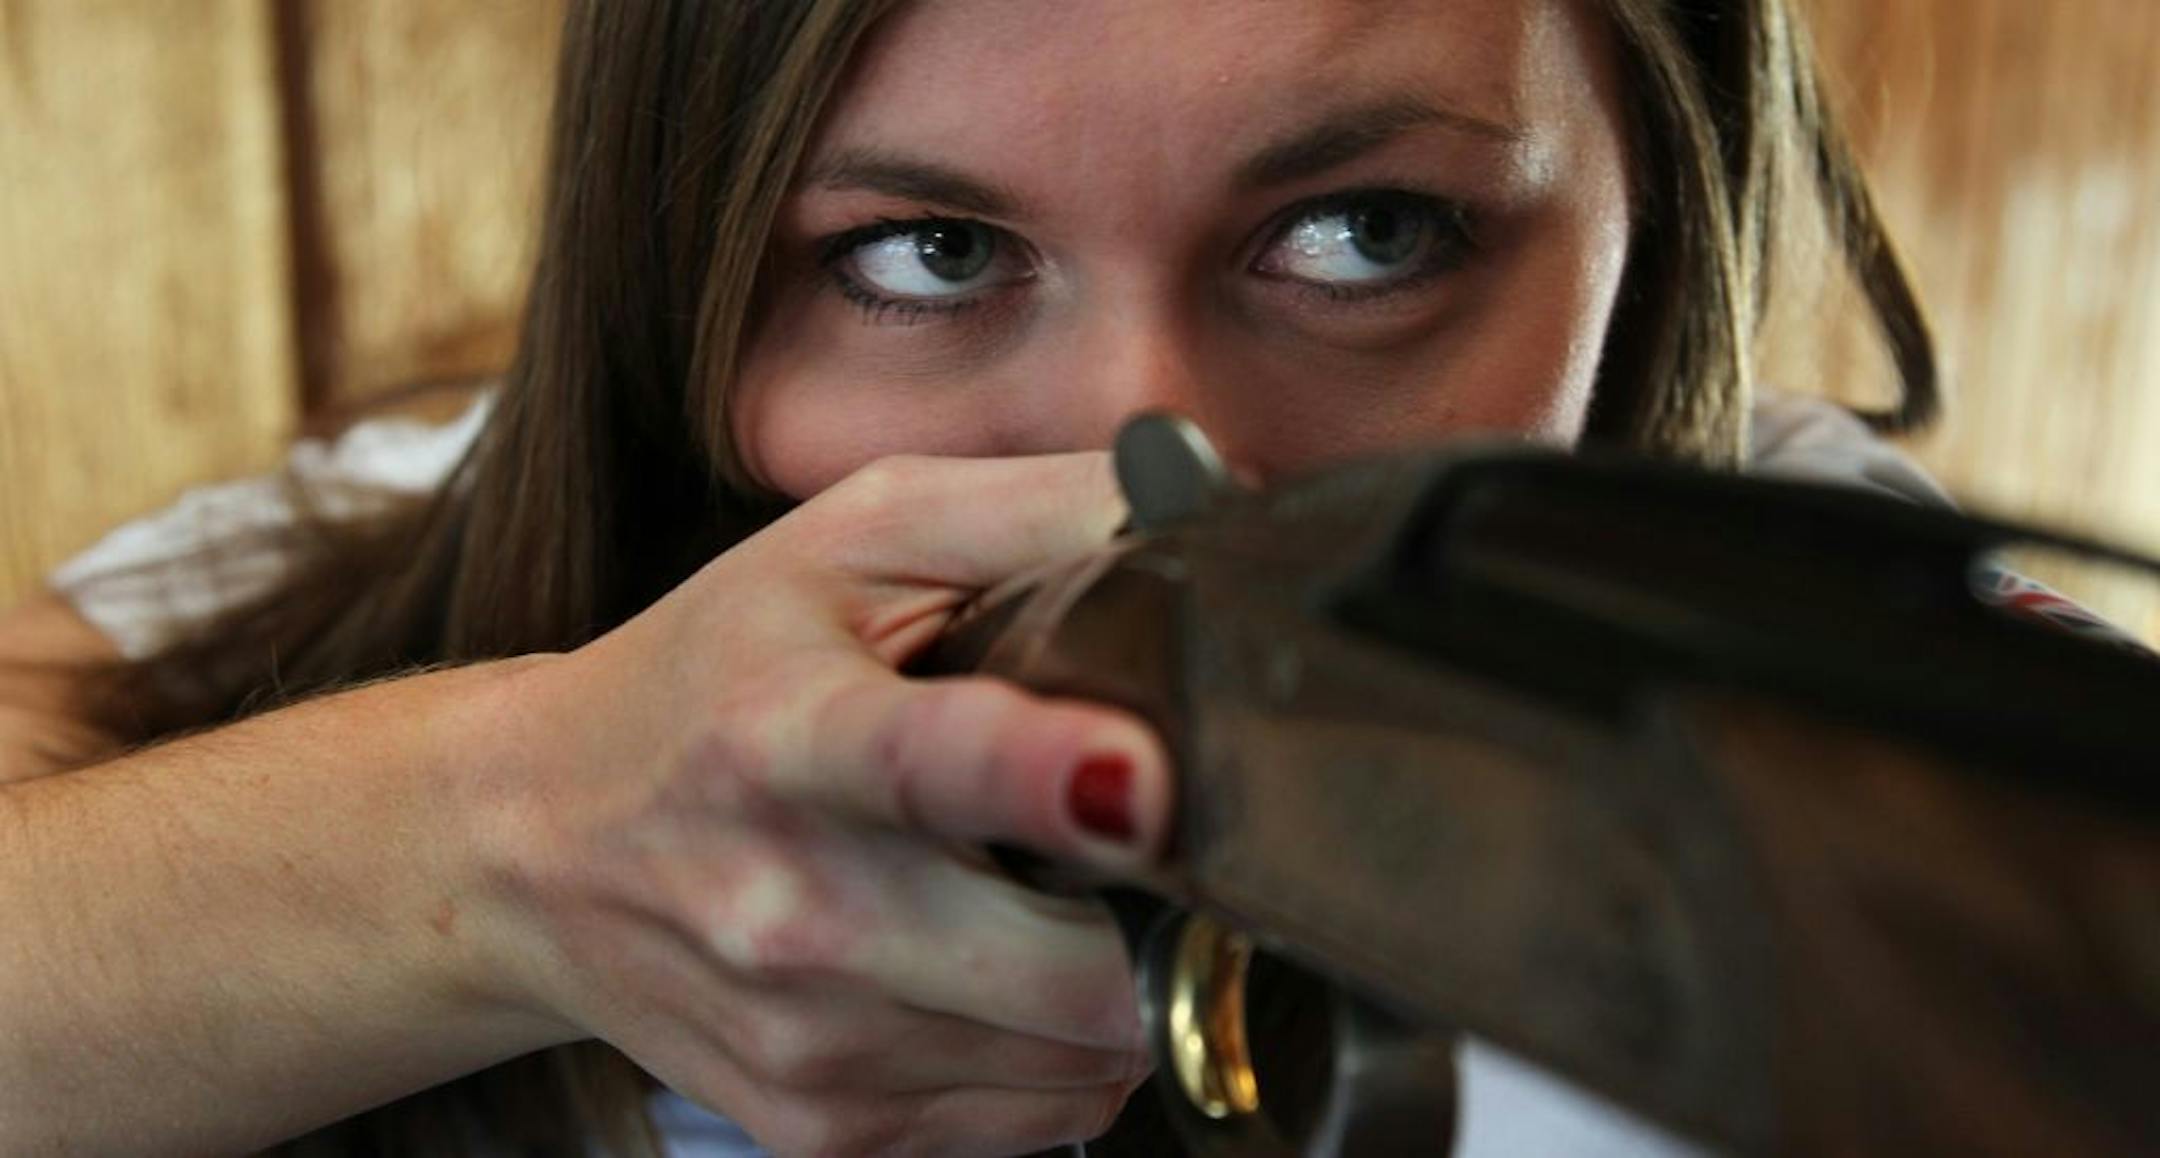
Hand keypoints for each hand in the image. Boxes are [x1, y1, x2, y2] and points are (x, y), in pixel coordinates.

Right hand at [469, 453, 1168, 1156]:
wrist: (531, 847)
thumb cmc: (710, 673)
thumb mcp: (851, 541)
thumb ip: (1036, 510)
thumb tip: (1218, 504)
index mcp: (790, 735)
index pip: (930, 764)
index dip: (1052, 777)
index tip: (1144, 779)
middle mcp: (791, 907)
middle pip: (1069, 973)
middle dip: (1136, 906)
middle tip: (1094, 839)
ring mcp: (806, 1040)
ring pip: (1088, 1056)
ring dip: (1101, 980)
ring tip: (1014, 895)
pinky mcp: (819, 1126)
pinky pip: (1045, 1118)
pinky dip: (1051, 1046)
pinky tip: (976, 969)